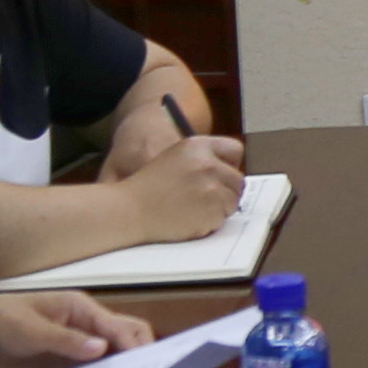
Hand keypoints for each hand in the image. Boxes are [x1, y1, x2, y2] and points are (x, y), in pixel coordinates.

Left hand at [0, 291, 151, 367]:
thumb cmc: (2, 322)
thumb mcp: (32, 331)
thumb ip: (66, 340)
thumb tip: (102, 348)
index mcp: (81, 308)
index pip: (119, 326)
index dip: (134, 347)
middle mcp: (86, 323)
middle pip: (125, 336)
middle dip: (137, 355)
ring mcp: (78, 341)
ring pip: (112, 354)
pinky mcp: (68, 358)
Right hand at [96, 134, 247, 242]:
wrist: (129, 210)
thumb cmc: (147, 188)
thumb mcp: (175, 159)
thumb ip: (202, 160)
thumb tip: (229, 174)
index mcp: (197, 146)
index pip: (234, 150)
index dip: (229, 166)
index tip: (222, 177)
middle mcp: (207, 162)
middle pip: (237, 179)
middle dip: (225, 192)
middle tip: (204, 200)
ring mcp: (212, 186)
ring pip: (233, 200)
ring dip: (219, 208)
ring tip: (192, 209)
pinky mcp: (213, 209)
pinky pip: (224, 218)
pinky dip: (211, 222)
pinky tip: (190, 219)